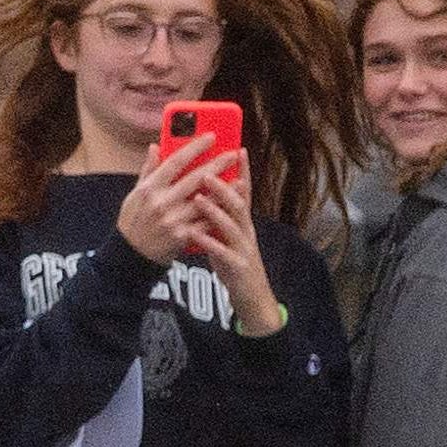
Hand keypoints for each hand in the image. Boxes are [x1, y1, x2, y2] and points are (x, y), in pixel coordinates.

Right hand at [114, 131, 236, 264]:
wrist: (131, 255)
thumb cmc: (134, 221)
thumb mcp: (135, 193)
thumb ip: (148, 169)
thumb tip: (155, 146)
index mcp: (150, 187)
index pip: (176, 161)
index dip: (195, 147)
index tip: (211, 136)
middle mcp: (162, 202)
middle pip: (194, 179)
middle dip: (216, 165)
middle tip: (232, 154)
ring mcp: (173, 220)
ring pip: (205, 201)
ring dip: (224, 191)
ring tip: (240, 180)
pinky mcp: (182, 236)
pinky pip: (205, 222)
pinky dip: (219, 214)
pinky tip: (231, 206)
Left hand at [168, 148, 282, 333]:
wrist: (253, 298)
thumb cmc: (234, 263)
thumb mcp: (228, 236)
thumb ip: (218, 216)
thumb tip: (203, 194)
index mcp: (243, 222)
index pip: (244, 191)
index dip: (243, 170)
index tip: (238, 148)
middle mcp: (246, 231)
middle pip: (238, 203)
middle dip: (223, 186)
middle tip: (206, 171)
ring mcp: (244, 249)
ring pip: (233, 225)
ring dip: (215, 210)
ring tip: (198, 198)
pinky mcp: (239, 267)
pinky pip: (223, 253)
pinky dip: (208, 243)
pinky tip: (194, 234)